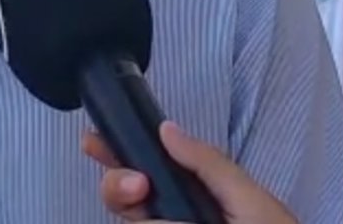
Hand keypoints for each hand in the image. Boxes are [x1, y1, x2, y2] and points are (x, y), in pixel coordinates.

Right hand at [82, 121, 298, 223]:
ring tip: (153, 215)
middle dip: (118, 186)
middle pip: (124, 198)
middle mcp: (174, 220)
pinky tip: (152, 221)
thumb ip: (208, 165)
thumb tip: (166, 128)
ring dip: (134, 213)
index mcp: (195, 195)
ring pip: (131, 223)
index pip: (148, 169)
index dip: (117, 153)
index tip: (92, 143)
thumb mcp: (250, 201)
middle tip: (138, 188)